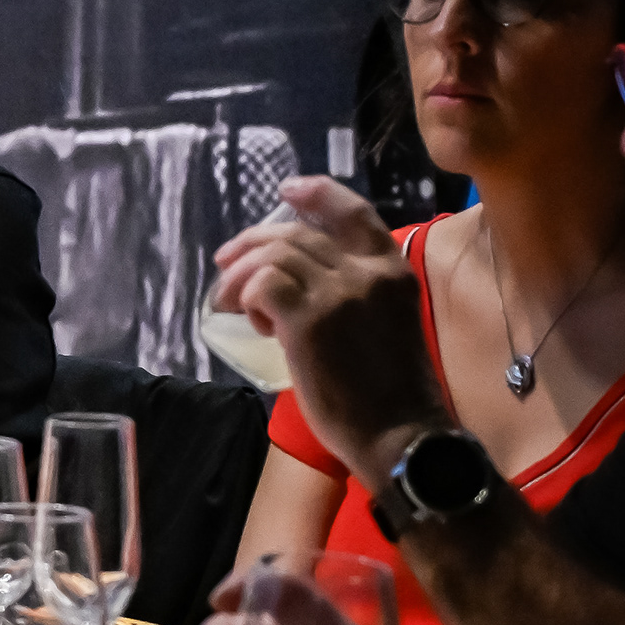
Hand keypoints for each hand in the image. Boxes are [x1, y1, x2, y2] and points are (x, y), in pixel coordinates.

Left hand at [208, 176, 447, 480]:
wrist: (399, 433)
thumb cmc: (389, 391)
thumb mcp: (385, 323)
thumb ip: (351, 293)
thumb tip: (291, 281)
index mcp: (394, 270)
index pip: (354, 213)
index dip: (317, 195)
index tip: (287, 190)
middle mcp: (369, 273)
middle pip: (297, 235)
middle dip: (252, 244)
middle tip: (225, 265)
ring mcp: (340, 294)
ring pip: (274, 256)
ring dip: (242, 277)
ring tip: (235, 305)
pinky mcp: (309, 321)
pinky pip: (261, 286)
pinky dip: (247, 297)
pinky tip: (256, 324)